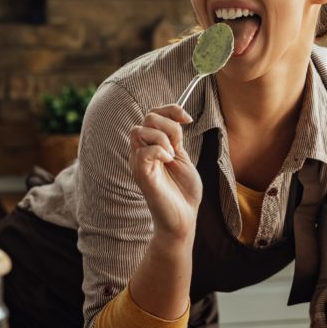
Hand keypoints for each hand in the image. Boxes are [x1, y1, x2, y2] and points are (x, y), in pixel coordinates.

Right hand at [128, 105, 201, 239]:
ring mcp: (139, 162)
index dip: (170, 110)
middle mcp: (141, 151)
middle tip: (178, 147)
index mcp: (151, 146)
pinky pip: (143, 151)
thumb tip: (176, 118)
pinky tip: (169, 161)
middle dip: (169, 126)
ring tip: (172, 156)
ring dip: (163, 139)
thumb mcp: (182, 157)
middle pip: (147, 118)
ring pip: (141, 130)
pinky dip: (160, 151)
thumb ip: (175, 138)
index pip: (153, 114)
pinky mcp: (141, 174)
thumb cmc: (183, 191)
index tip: (187, 119)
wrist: (183, 217)